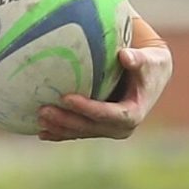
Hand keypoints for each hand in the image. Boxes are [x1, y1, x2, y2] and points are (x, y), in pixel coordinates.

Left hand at [36, 42, 172, 140]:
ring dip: (59, 127)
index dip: (87, 109)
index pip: (108, 115)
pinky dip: (60, 132)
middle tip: (43, 110)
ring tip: (38, 118)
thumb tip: (125, 56)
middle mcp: (121, 127)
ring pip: (81, 132)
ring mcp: (108, 130)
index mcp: (133, 113)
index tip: (67, 98)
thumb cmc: (149, 65)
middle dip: (66, 121)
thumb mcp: (148, 61)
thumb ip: (138, 59)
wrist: (151, 77)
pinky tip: (41, 132)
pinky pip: (77, 132)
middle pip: (90, 127)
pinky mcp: (98, 128)